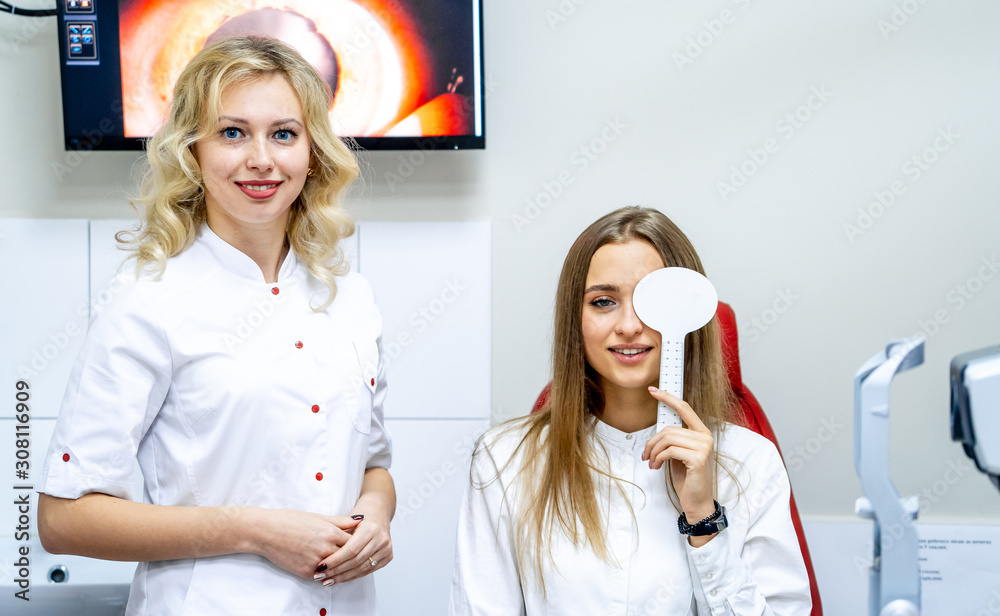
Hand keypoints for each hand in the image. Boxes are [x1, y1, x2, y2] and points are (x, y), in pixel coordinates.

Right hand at [246, 508, 361, 579]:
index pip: (354, 541)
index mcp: (329, 532)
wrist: (265, 532)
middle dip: (351, 556)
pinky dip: (327, 573)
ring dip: (340, 566)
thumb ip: (340, 521)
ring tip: (342, 562)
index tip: (359, 542)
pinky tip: (328, 568)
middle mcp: (325, 548)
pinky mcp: (306, 572)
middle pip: (348, 556)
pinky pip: (323, 575)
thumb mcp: (317, 516)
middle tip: (355, 555)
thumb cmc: (288, 520)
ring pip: (337, 568)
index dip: (358, 542)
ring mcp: (315, 562)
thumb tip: (359, 520)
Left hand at [315, 512, 392, 583]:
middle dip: (337, 570)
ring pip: (362, 568)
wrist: (378, 513)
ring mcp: (386, 549)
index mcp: (371, 528)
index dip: (335, 560)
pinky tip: (341, 578)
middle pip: (356, 561)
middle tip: (321, 576)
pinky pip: (368, 571)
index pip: (351, 550)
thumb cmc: (360, 517)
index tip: (321, 567)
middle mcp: (381, 539)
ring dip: (343, 577)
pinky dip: (353, 576)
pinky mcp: (388, 557)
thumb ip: (338, 537)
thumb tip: (322, 556)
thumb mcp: (348, 521)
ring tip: (328, 580)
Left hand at [641, 386, 716, 522]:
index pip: (684, 408)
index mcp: (701, 432)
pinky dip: (657, 459)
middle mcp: (705, 437)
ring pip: (667, 439)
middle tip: (645, 455)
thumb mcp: (678, 454)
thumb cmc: (687, 478)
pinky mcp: (698, 458)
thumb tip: (658, 431)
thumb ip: (673, 439)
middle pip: (668, 429)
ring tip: (651, 463)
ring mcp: (703, 447)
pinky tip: (656, 467)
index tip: (653, 390)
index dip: (668, 398)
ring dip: (653, 452)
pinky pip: (669, 451)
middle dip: (652, 442)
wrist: (696, 501)